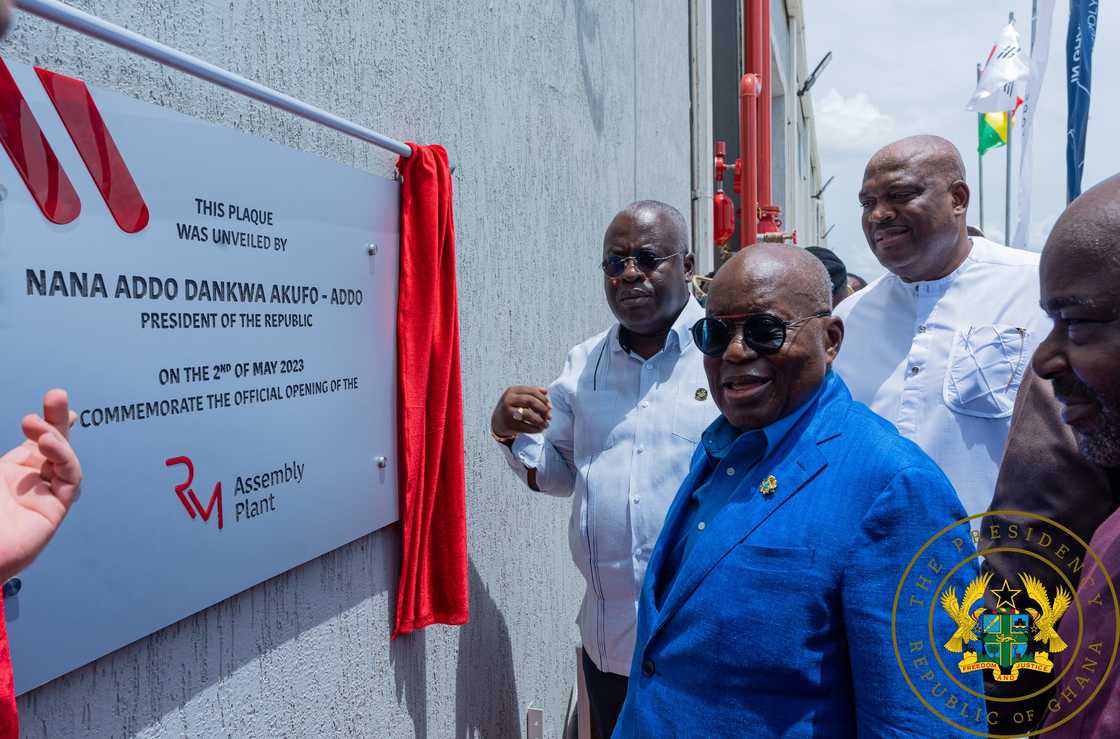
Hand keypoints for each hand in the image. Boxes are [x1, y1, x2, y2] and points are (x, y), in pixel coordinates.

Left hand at [0, 389, 82, 583]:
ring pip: (65, 459)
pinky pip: (70, 480)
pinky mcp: (56, 509)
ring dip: (58, 440)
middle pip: (54, 444)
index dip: (49, 421)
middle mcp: (31, 480)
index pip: (35, 441)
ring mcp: (45, 494)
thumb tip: (24, 432)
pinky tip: (50, 446)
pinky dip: (65, 459)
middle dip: (57, 419)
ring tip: (40, 428)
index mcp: (10, 472)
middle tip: (56, 396)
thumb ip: (5, 457)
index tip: (56, 400)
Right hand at [491, 385, 550, 438]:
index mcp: (512, 390)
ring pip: (529, 414)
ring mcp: (508, 412)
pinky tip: (540, 429)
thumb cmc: (512, 407)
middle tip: (549, 416)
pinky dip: (535, 428)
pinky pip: (526, 426)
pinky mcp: (509, 424)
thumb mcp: (518, 396)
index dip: (543, 399)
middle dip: (542, 408)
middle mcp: (509, 399)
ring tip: (546, 424)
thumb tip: (546, 391)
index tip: (550, 406)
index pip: (532, 391)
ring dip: (540, 420)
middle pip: (530, 401)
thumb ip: (532, 392)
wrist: (498, 421)